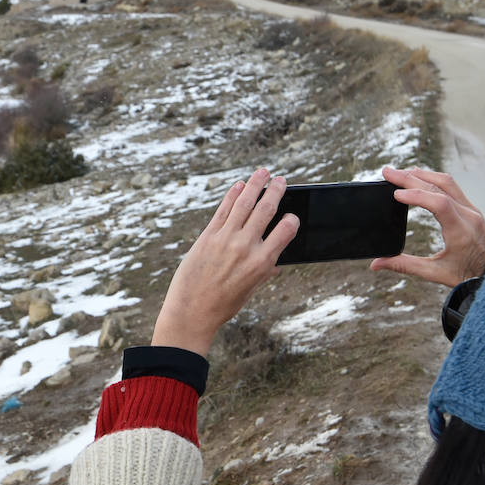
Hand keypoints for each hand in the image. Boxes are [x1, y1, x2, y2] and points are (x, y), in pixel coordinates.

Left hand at [151, 168, 298, 357]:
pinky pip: (223, 209)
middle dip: (276, 191)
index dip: (292, 218)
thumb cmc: (223, 305)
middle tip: (281, 180)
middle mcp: (246, 247)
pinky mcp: (207, 236)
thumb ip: (264, 271)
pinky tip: (239, 186)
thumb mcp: (251, 290)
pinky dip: (233, 195)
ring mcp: (225, 238)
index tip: (293, 213)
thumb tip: (276, 260)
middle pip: (266, 210)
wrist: (191, 312)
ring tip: (263, 173)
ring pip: (244, 203)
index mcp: (262, 263)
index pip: (286, 230)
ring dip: (256, 184)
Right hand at [369, 166, 484, 287]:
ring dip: (422, 174)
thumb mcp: (436, 273)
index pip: (440, 203)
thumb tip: (376, 264)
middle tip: (388, 172)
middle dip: (411, 177)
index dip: (417, 196)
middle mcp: (468, 216)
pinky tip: (419, 179)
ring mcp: (471, 209)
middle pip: (440, 187)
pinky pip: (452, 187)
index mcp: (461, 232)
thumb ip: (405, 265)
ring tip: (401, 172)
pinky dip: (433, 179)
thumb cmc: (469, 275)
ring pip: (447, 182)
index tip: (396, 194)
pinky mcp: (471, 208)